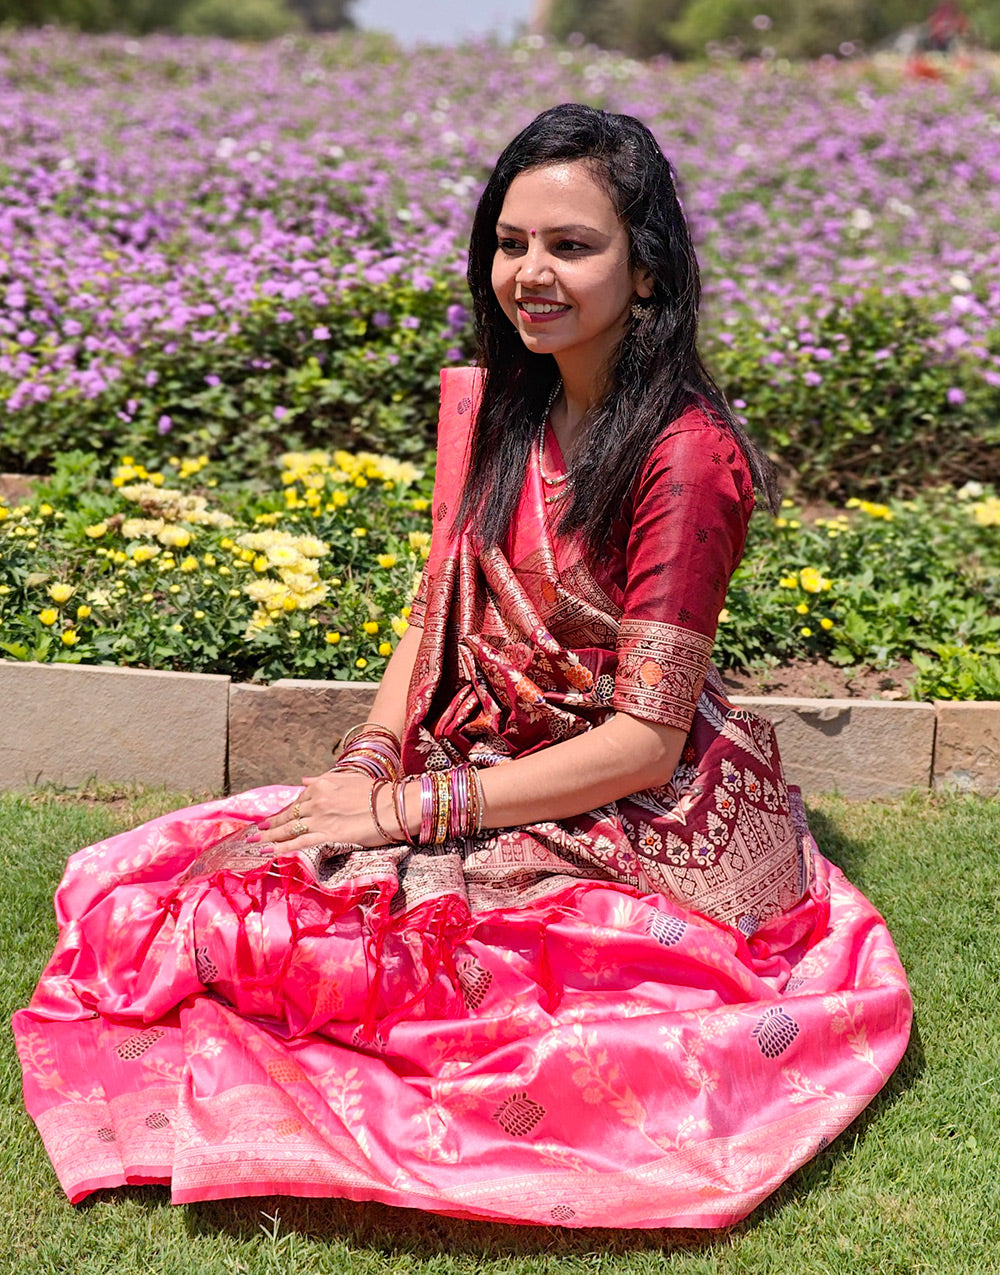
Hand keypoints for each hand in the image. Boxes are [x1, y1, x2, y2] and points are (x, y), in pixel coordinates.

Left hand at [250, 769, 389, 854]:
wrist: (393, 806)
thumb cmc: (377, 792)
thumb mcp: (347, 778)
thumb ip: (322, 780)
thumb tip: (303, 780)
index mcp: (322, 784)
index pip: (297, 801)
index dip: (283, 811)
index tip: (273, 818)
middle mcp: (317, 800)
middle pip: (288, 815)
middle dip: (271, 824)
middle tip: (256, 831)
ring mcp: (321, 818)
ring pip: (289, 829)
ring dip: (270, 837)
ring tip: (256, 842)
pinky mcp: (328, 835)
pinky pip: (299, 842)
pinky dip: (282, 847)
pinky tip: (269, 852)